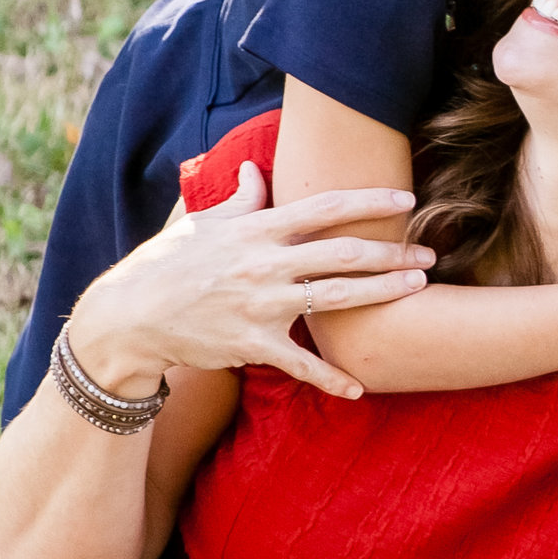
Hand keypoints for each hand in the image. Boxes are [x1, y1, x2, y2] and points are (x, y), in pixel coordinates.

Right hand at [68, 163, 431, 399]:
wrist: (127, 318)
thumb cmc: (165, 265)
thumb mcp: (200, 224)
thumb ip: (238, 200)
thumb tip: (256, 169)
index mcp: (255, 230)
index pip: (324, 207)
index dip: (369, 201)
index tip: (406, 200)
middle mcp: (264, 264)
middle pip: (343, 253)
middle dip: (392, 252)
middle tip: (430, 253)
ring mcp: (260, 306)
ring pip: (336, 298)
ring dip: (383, 294)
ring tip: (418, 289)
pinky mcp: (252, 345)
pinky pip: (301, 364)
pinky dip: (331, 379)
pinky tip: (361, 389)